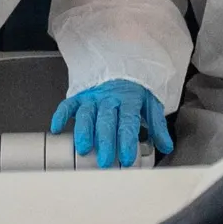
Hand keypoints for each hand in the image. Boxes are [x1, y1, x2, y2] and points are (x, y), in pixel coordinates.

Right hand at [50, 79, 173, 169]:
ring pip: (87, 114)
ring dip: (84, 131)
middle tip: (105, 161)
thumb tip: (166, 146)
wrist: (120, 62)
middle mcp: (109, 98)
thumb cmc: (135, 88)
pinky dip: (61, 115)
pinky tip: (56, 128)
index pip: (128, 122)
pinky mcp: (79, 95)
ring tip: (84, 148)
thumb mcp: (150, 102)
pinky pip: (68, 104)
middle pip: (106, 121)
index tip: (127, 158)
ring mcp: (92, 96)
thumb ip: (156, 125)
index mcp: (129, 100)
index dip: (127, 140)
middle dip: (106, 142)